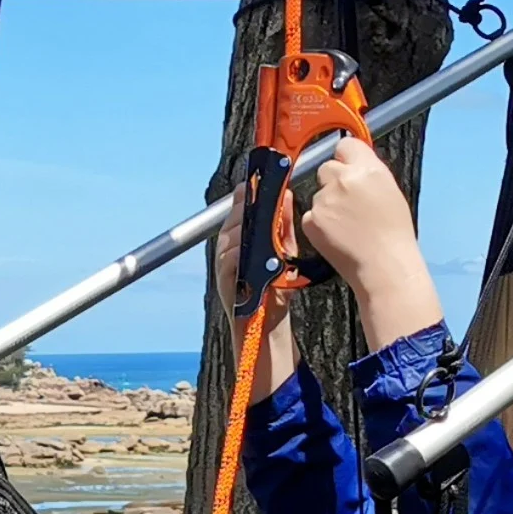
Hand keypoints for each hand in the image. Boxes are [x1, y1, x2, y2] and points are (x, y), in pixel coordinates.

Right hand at [213, 184, 303, 403]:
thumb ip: (284, 227)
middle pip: (232, 222)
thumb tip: (288, 195)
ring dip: (241, 230)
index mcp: (242, 242)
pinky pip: (226, 264)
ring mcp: (224, 269)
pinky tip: (246, 249)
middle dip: (244, 209)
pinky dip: (236, 254)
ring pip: (228, 240)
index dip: (245, 196)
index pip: (240, 212)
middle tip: (256, 197)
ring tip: (254, 221)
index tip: (254, 182)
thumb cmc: (275, 292)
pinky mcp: (224, 285)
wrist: (268, 331)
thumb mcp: (285, 254)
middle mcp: (229, 253)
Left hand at [299, 137, 443, 350]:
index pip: (345, 145)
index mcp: (368, 169)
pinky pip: (311, 215)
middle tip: (348, 202)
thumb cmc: (394, 234)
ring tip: (347, 225)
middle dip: (334, 181)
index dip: (346, 157)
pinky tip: (337, 236)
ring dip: (327, 205)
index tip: (349, 167)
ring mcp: (324, 200)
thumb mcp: (390, 191)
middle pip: (327, 168)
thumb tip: (355, 163)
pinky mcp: (311, 220)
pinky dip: (320, 224)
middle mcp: (343, 179)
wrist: (384, 266)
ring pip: (318, 193)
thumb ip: (370, 173)